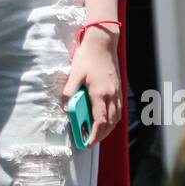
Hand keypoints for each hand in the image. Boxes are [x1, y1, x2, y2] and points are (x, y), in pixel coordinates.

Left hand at [62, 26, 122, 145]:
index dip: (95, 135)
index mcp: (100, 93)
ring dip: (108, 128)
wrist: (103, 42)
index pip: (100, 121)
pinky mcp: (118, 87)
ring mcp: (117, 91)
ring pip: (116, 117)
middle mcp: (111, 95)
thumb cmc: (88, 56)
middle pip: (110, 123)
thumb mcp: (74, 73)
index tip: (88, 143)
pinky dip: (113, 118)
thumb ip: (70, 91)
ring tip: (97, 133)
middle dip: (101, 135)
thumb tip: (66, 107)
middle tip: (91, 141)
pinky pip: (118, 108)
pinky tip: (105, 117)